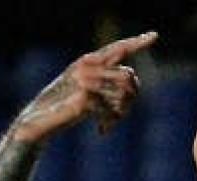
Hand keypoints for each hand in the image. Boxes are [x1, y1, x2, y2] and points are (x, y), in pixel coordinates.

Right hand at [13, 31, 157, 142]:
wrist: (41, 122)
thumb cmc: (66, 108)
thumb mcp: (90, 93)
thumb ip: (109, 84)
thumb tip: (134, 82)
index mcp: (88, 62)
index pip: (117, 48)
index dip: (137, 41)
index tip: (155, 35)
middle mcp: (87, 67)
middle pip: (128, 75)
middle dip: (131, 97)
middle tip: (120, 115)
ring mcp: (85, 80)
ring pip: (124, 92)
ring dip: (121, 112)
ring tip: (108, 123)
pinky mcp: (85, 96)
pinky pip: (112, 109)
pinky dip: (110, 122)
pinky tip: (101, 130)